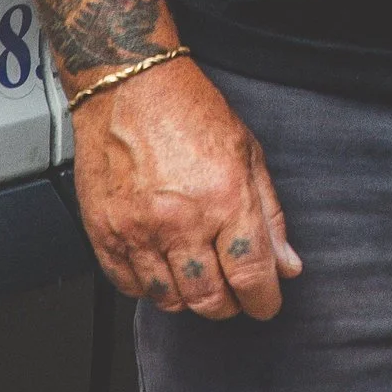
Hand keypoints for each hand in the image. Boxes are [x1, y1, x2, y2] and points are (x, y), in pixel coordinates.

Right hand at [70, 58, 301, 319]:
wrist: (129, 86)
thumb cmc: (188, 111)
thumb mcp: (248, 154)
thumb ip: (269, 216)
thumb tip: (286, 265)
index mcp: (225, 200)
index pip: (252, 277)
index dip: (264, 301)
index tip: (264, 302)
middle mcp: (181, 221)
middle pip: (210, 299)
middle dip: (229, 305)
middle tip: (232, 292)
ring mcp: (138, 230)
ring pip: (169, 300)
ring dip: (189, 299)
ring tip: (196, 276)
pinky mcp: (105, 232)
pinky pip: (128, 286)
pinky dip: (149, 287)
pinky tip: (161, 267)